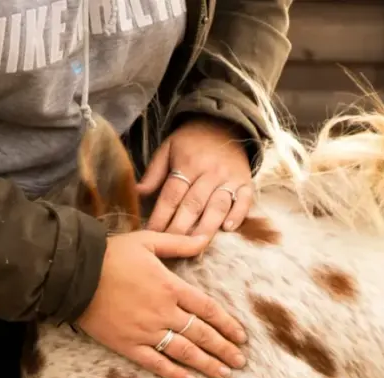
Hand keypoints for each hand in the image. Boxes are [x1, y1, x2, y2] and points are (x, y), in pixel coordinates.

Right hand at [75, 231, 247, 377]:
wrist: (74, 274)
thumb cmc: (110, 254)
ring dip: (207, 364)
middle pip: (201, 334)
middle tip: (240, 362)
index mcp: (171, 287)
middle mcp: (163, 312)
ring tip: (224, 374)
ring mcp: (146, 331)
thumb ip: (179, 243)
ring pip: (184, 352)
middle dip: (224, 349)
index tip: (242, 337)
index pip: (208, 309)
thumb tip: (206, 240)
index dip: (227, 324)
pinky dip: (174, 373)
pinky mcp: (127, 345)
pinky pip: (155, 363)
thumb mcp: (148, 241)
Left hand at [138, 117, 253, 238]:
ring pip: (218, 206)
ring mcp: (230, 178)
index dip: (161, 216)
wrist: (225, 125)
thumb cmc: (191, 141)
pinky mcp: (246, 183)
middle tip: (170, 246)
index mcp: (188, 163)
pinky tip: (227, 228)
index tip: (151, 234)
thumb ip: (154, 173)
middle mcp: (210, 172)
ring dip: (206, 227)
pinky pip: (244, 201)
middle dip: (180, 228)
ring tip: (195, 246)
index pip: (172, 194)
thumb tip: (137, 194)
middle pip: (194, 204)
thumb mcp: (168, 148)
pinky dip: (238, 215)